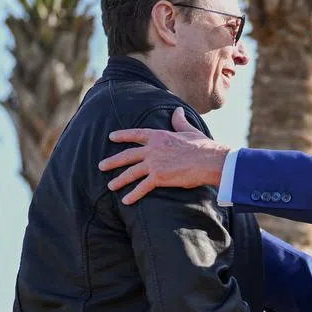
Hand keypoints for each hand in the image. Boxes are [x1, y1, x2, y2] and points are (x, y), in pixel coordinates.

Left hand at [98, 107, 228, 204]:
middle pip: (127, 155)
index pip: (136, 134)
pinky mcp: (159, 177)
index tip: (111, 137)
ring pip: (131, 172)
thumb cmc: (203, 146)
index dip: (122, 135)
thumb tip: (177, 110)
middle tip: (101, 165)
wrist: (210, 160)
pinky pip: (142, 187)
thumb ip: (180, 121)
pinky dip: (133, 195)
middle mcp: (153, 149)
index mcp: (159, 135)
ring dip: (119, 180)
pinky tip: (125, 201)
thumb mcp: (190, 130)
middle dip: (113, 161)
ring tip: (110, 186)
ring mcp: (154, 163)